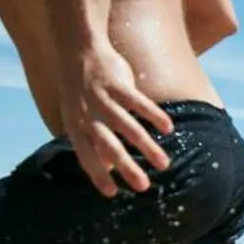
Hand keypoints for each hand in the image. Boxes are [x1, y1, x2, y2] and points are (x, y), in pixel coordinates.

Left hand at [61, 43, 174, 195]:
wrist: (79, 50)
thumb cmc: (80, 90)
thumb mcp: (77, 116)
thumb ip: (91, 140)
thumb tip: (107, 168)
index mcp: (75, 126)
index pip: (86, 156)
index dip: (98, 175)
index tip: (112, 193)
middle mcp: (87, 115)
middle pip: (109, 146)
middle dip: (127, 168)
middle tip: (143, 187)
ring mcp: (102, 99)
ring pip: (128, 127)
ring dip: (147, 147)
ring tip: (163, 164)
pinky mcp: (118, 84)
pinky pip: (139, 103)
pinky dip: (154, 116)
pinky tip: (168, 129)